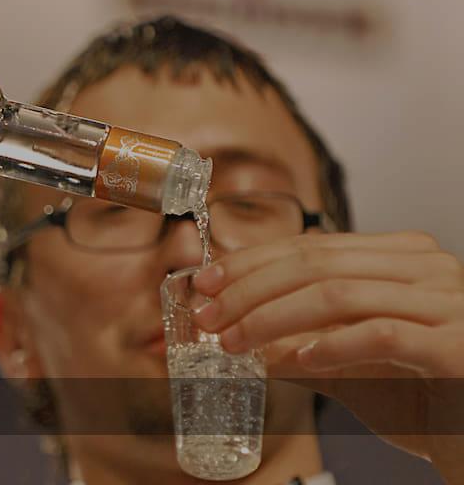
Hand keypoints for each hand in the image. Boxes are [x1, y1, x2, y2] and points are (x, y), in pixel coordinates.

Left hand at [191, 232, 463, 482]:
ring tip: (235, 340)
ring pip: (340, 294)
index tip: (206, 283)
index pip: (311, 246)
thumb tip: (238, 334)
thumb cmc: (428, 398)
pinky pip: (382, 335)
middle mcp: (427, 270)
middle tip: (208, 314)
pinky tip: (297, 360)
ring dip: (274, 318)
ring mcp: (447, 304)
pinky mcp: (458, 346)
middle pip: (318, 263)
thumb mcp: (355, 365)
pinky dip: (332, 346)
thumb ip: (303, 346)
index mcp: (403, 259)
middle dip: (250, 288)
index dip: (251, 262)